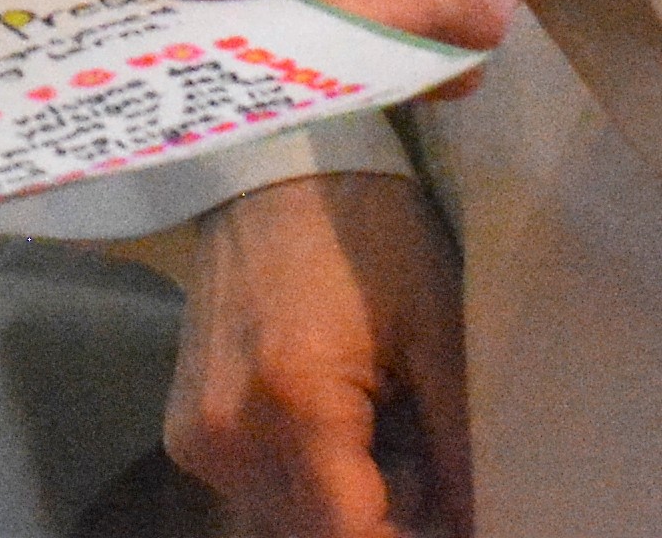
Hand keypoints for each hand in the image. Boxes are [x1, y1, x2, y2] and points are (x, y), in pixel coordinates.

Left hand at [167, 0, 574, 55]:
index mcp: (451, 14)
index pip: (329, 55)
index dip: (248, 47)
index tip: (170, 42)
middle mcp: (458, 53)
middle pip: (338, 76)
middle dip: (258, 55)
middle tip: (167, 36)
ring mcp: (451, 45)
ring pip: (346, 68)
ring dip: (280, 45)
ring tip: (198, 25)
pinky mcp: (438, 28)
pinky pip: (363, 45)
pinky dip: (310, 30)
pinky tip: (255, 11)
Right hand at [170, 168, 467, 536]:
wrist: (273, 161)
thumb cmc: (367, 229)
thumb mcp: (434, 331)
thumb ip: (457, 447)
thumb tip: (476, 525)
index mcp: (295, 408)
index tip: (454, 523)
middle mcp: (230, 438)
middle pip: (318, 536)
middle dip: (385, 516)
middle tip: (428, 458)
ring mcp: (198, 439)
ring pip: (288, 521)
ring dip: (344, 502)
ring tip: (385, 424)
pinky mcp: (184, 431)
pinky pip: (256, 490)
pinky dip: (306, 478)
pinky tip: (339, 419)